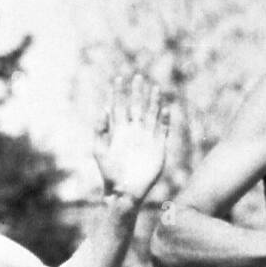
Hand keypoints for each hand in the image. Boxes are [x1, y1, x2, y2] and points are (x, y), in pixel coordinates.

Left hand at [94, 73, 169, 203]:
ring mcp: (146, 139)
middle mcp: (133, 132)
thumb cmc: (109, 173)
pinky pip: (162, 130)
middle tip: (138, 76)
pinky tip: (166, 109)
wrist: (125, 190)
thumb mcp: (99, 150)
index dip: (118, 93)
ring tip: (155, 88)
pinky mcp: (158, 148)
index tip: (118, 79)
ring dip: (153, 102)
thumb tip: (104, 109)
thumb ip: (100, 130)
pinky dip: (165, 120)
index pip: (119, 107)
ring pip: (150, 115)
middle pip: (136, 107)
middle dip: (137, 92)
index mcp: (118, 131)